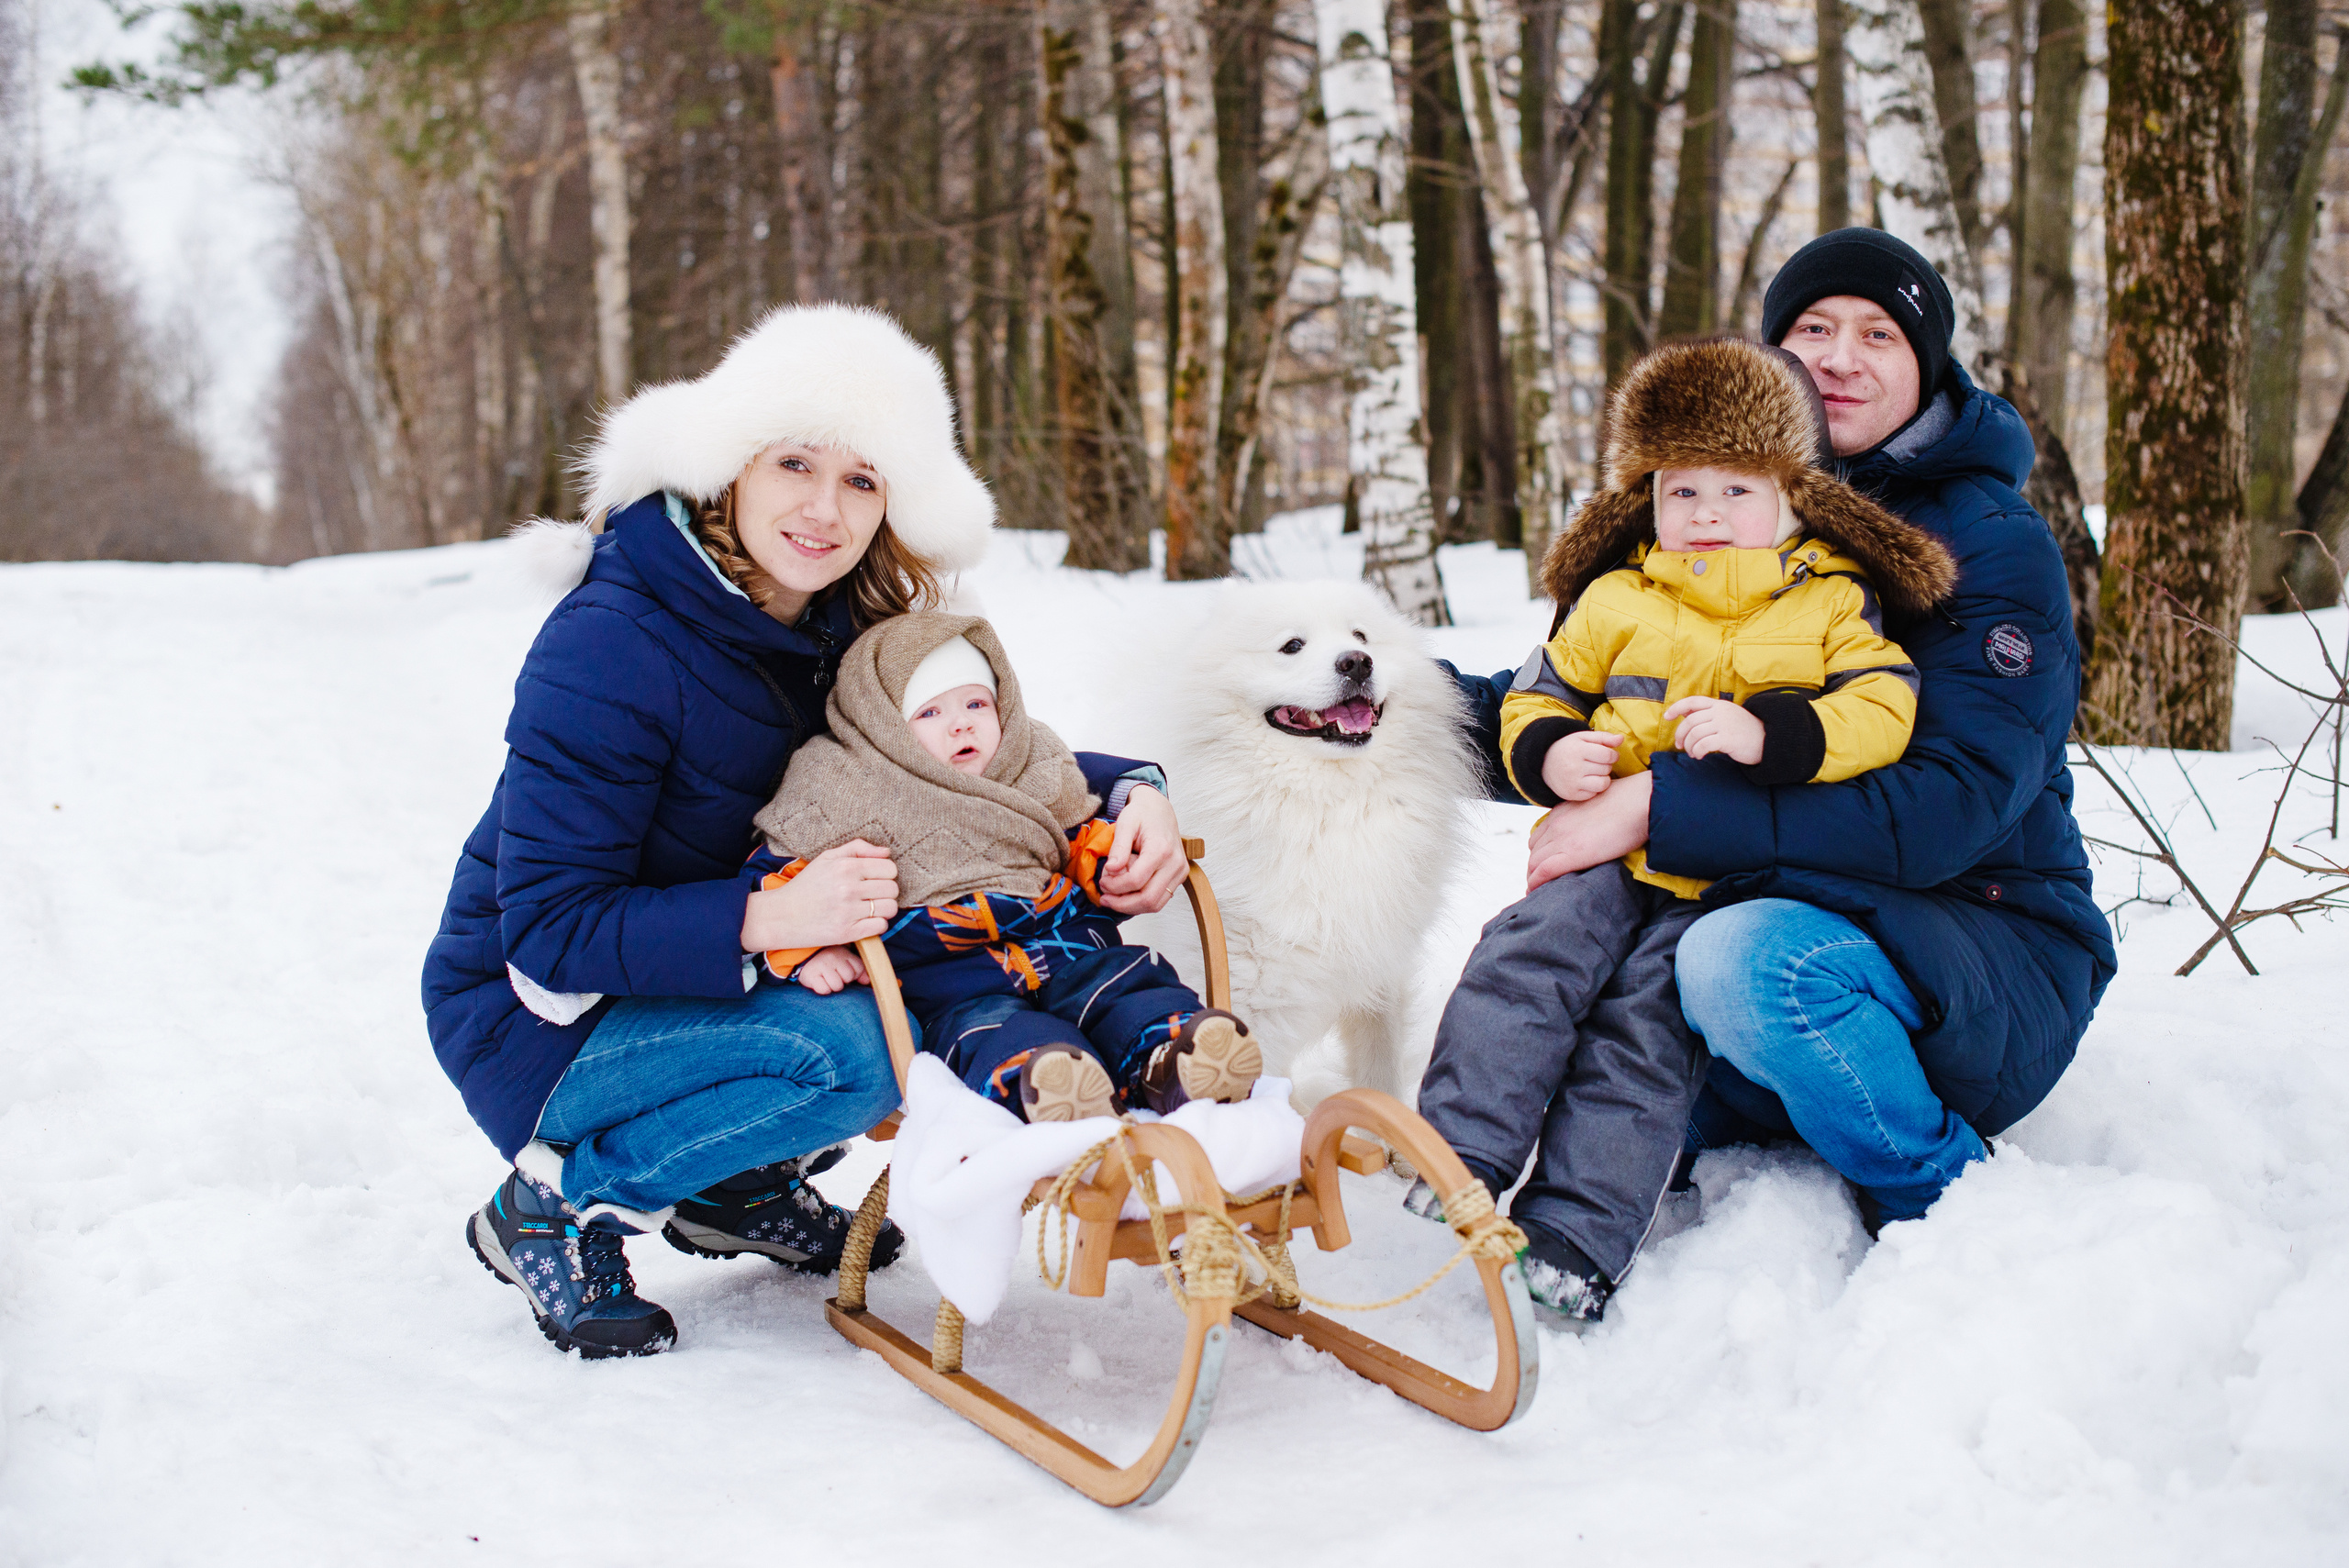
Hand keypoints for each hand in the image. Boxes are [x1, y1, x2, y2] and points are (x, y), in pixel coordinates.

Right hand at [740, 839, 899, 949]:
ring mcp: (848, 911)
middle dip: (886, 892)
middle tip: (871, 895)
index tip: (874, 879)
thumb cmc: (806, 885)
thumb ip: (857, 849)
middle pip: (893, 889)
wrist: (781, 916)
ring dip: (883, 909)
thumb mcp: (827, 858)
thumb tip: (886, 852)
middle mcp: (848, 888)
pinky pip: (881, 926)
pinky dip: (876, 925)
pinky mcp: (847, 932)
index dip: (886, 874)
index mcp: (845, 867)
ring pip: (890, 908)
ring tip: (869, 908)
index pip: (890, 868)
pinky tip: (864, 921)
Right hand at [794, 944, 867, 995]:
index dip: (854, 975)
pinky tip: (819, 982)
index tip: (844, 973)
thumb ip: (859, 970)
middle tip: (834, 976)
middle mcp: (833, 957)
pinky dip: (822, 989)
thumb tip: (867, 981)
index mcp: (844, 953)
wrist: (803, 958)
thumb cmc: (828, 962)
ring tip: (826, 979)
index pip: (858, 969)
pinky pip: (824, 989)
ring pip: (837, 986)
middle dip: (843, 981)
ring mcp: (822, 965)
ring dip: (832, 986)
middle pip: (848, 977)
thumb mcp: (844, 961)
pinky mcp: (811, 975)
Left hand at [1094, 784, 1187, 914]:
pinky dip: (1142, 902)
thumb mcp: (1125, 823)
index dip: (1115, 886)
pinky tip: (1127, 895)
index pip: (1136, 880)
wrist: (1159, 809)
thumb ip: (1118, 847)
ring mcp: (1180, 872)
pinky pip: (1160, 899)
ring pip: (1156, 904)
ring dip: (1132, 906)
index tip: (1102, 882)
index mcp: (1161, 849)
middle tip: (1105, 897)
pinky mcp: (1179, 876)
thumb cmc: (1141, 814)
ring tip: (1113, 898)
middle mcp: (1175, 863)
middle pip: (1148, 899)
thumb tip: (1111, 869)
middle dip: (1122, 903)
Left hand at [1526, 772, 1652, 890]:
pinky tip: (1535, 892)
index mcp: (1562, 812)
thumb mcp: (1599, 805)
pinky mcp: (1573, 853)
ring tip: (1540, 890)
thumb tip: (1598, 829)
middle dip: (1534, 868)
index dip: (1539, 854)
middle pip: (1534, 851)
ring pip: (1534, 863)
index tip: (1544, 866)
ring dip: (1534, 877)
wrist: (1640, 801)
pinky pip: (1543, 872)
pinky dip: (1535, 883)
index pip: (1539, 836)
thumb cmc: (1630, 802)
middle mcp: (1557, 824)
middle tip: (1542, 883)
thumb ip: (1589, 817)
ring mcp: (1562, 838)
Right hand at [1540, 730, 1623, 802]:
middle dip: (1606, 765)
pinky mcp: (1571, 794)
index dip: (1613, 755)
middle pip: (1606, 769)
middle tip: (1597, 763)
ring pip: (1603, 784)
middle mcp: (1573, 767)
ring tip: (1595, 773)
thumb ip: (1603, 737)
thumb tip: (1621, 739)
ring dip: (1603, 778)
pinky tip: (1587, 781)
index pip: (1608, 755)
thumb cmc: (1568, 748)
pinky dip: (1594, 788)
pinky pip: (1594, 794)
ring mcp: (1572, 783)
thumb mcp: (1583, 738)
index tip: (1609, 755)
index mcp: (1577, 750)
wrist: (1543, 764)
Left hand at [1665, 696, 1764, 764]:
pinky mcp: (1727, 739)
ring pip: (1695, 734)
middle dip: (1680, 734)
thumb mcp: (1726, 716)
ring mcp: (1724, 725)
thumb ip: (1707, 714)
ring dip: (1689, 746)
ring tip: (1692, 753)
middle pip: (1690, 721)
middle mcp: (1720, 712)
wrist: (1768, 740)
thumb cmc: (1744, 730)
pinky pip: (1704, 745)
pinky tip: (1699, 756)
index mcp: (1719, 704)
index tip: (1667, 716)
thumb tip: (1684, 713)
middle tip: (1679, 745)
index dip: (1677, 707)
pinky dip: (1697, 751)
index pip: (1692, 701)